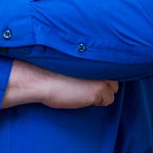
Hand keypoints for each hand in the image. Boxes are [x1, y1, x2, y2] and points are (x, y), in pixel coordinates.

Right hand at [1, 60, 118, 108]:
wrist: (38, 78)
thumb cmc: (46, 68)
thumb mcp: (67, 60)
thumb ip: (82, 61)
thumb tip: (89, 69)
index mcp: (91, 52)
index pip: (109, 63)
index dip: (101, 71)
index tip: (94, 75)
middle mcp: (100, 62)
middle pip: (113, 76)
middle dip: (104, 81)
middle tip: (89, 84)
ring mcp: (101, 77)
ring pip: (112, 88)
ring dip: (102, 91)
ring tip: (87, 91)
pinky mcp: (98, 91)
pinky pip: (108, 99)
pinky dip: (99, 101)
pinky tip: (86, 98)